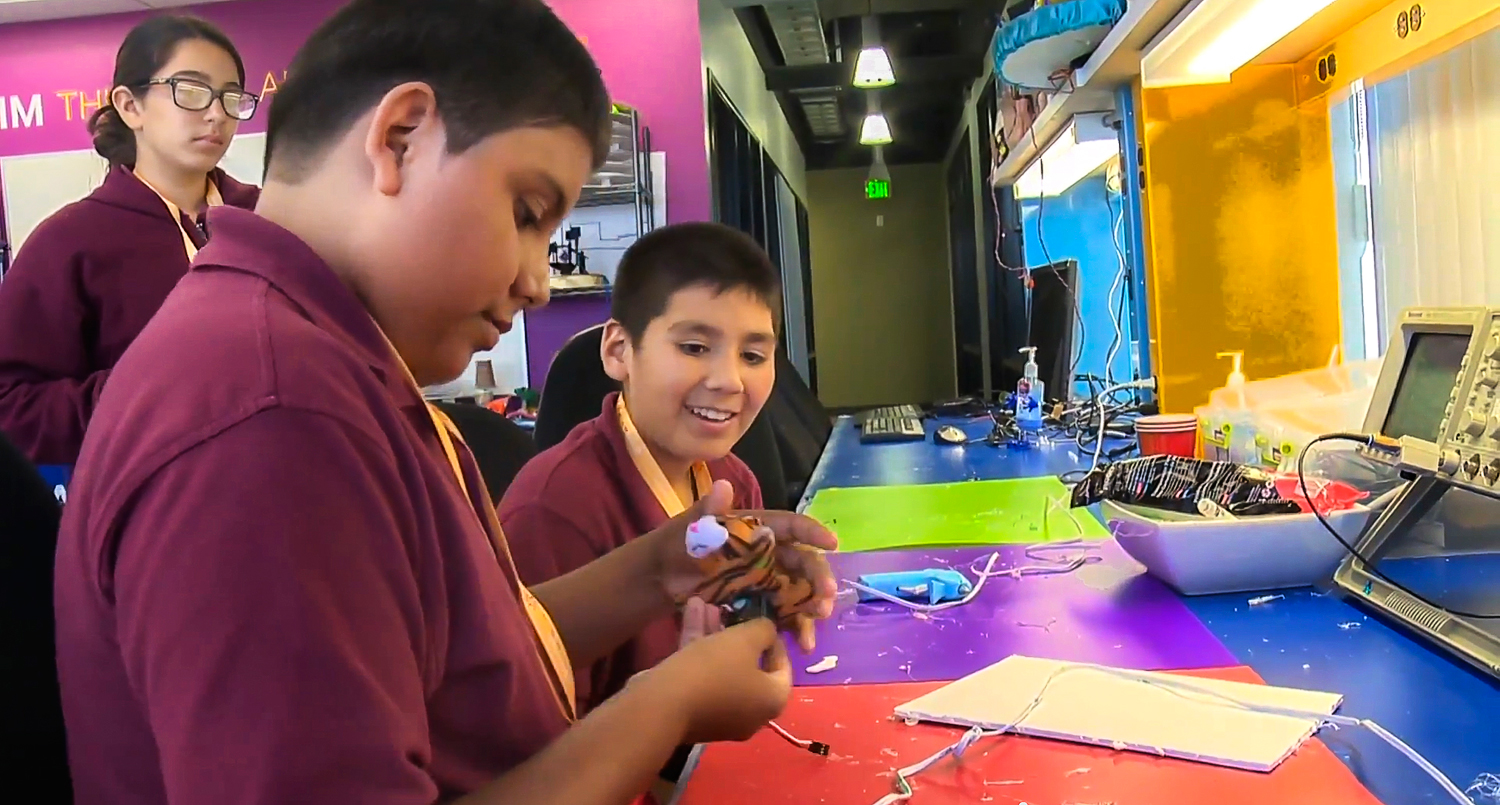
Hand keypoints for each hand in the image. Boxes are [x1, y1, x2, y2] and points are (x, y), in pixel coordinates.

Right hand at [640, 618, 790, 744]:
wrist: (663, 706)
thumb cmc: (714, 670)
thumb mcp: (745, 639)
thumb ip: (764, 630)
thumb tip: (768, 631)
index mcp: (772, 700)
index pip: (783, 667)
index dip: (774, 639)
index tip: (761, 620)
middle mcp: (752, 713)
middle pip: (749, 666)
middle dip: (736, 633)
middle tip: (730, 610)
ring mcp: (721, 715)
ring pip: (722, 667)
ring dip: (714, 634)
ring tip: (706, 604)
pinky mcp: (694, 711)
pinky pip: (703, 676)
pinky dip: (699, 647)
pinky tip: (690, 613)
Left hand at [648, 480, 837, 652]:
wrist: (659, 580)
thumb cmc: (675, 546)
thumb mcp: (689, 528)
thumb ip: (708, 511)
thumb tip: (723, 485)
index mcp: (758, 530)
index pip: (791, 526)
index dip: (812, 532)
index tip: (832, 543)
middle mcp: (769, 554)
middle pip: (803, 563)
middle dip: (818, 578)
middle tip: (826, 597)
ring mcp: (766, 582)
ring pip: (799, 593)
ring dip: (812, 606)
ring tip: (817, 621)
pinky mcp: (760, 608)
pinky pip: (784, 618)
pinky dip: (795, 630)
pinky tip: (802, 646)